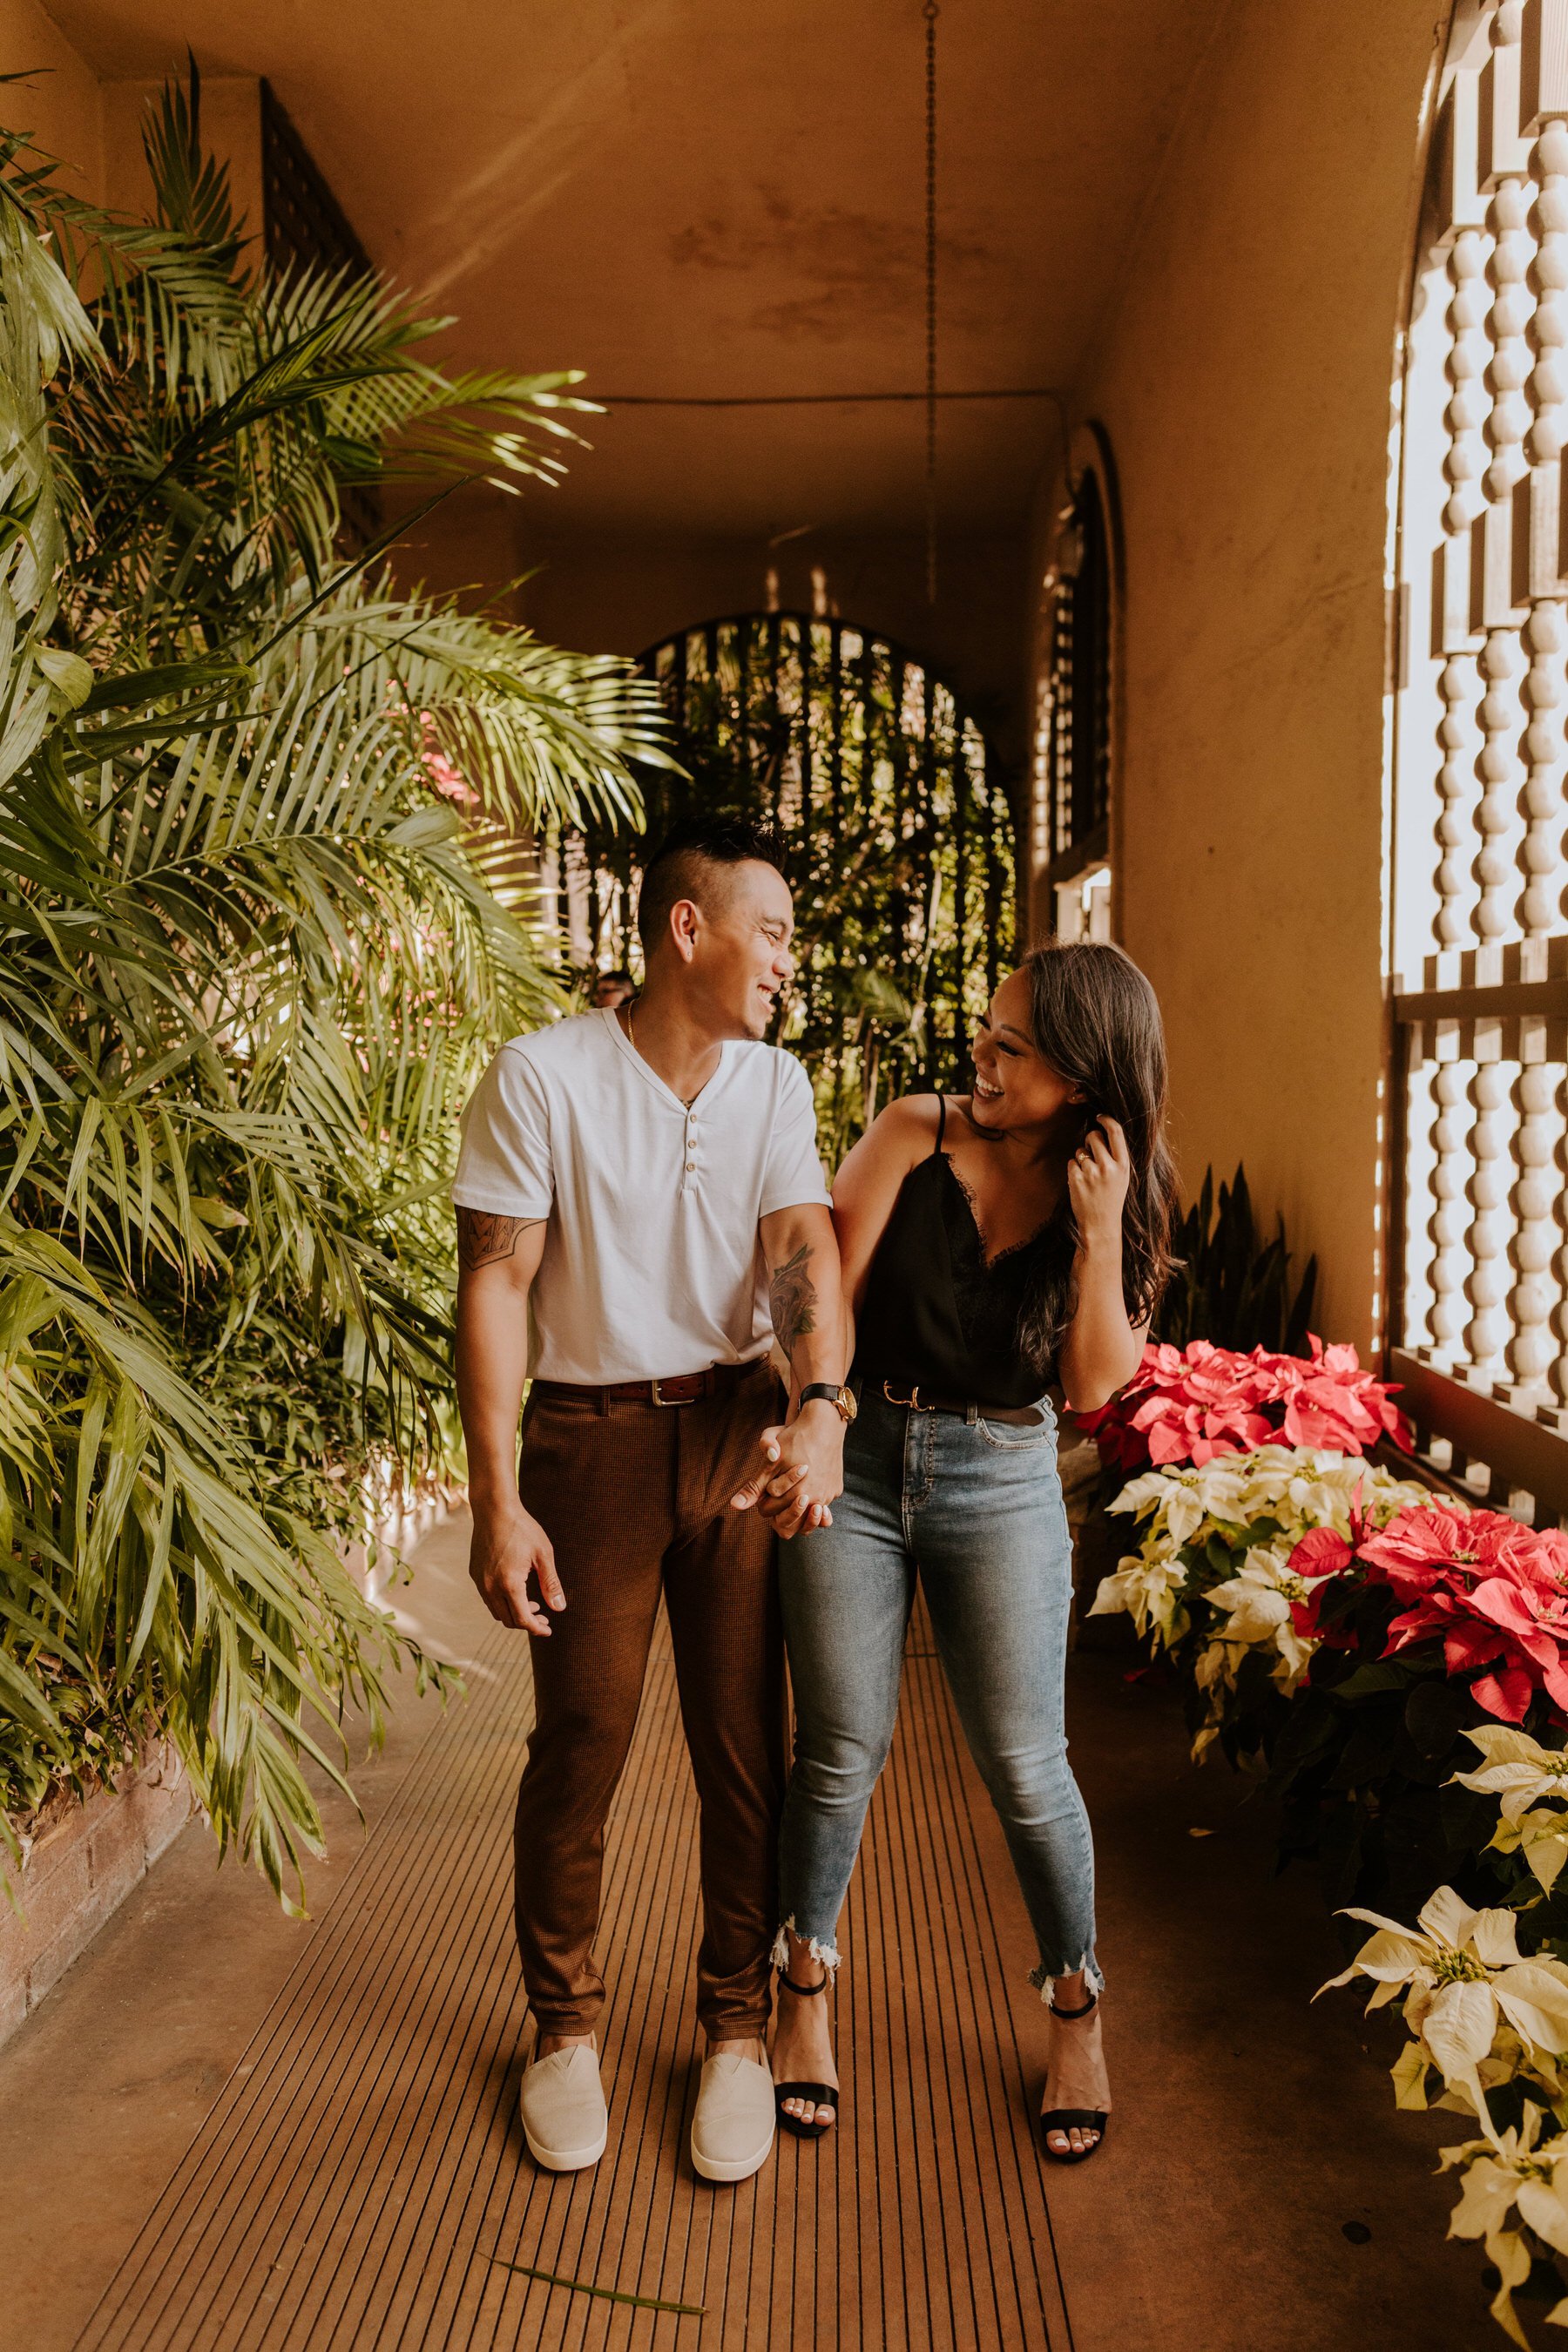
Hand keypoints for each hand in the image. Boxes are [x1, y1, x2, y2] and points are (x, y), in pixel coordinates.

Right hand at [468, 1496, 564, 1633]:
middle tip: (544, 1616)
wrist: (494, 1509)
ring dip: (514, 1613)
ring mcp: (480, 1581)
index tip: (548, 1629)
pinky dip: (502, 1602)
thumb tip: (559, 1608)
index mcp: (509, 1583)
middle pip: (508, 1620)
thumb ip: (551, 1583)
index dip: (537, 1628)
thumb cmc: (522, 1528)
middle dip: (527, 1622)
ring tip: (532, 1603)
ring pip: (496, 1611)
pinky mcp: (474, 1573)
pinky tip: (516, 1590)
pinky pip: (488, 1598)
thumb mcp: (543, 1554)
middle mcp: (490, 1586)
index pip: (522, 1619)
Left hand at [730, 1401, 844, 1537]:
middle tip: (778, 1484)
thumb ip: (754, 1486)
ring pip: (806, 1514)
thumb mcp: (769, 1462)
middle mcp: (814, 1500)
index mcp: (796, 1495)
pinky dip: (813, 1498)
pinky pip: (822, 1503)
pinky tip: (809, 1482)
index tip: (767, 1482)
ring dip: (797, 1506)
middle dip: (778, 1502)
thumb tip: (735, 1506)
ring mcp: (828, 1496)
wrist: (823, 1424)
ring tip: (793, 1489)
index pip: (768, 1511)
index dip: (763, 1497)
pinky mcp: (836, 1489)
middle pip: (786, 1516)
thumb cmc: (793, 1439)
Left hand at [1067, 1115, 1130, 1249]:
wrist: (1101, 1225)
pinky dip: (1074, 1170)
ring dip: (1081, 1158)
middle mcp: (1109, 1167)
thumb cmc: (1111, 1198)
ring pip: (1080, 1150)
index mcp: (1123, 1164)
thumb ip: (1115, 1156)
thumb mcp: (1122, 1176)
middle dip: (1090, 1140)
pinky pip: (1071, 1162)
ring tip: (1089, 1176)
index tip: (1099, 1117)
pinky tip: (1082, 1183)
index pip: (1116, 1132)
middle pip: (1093, 1136)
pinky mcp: (1077, 1179)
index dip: (1106, 1120)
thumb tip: (1103, 1130)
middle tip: (1092, 1154)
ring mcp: (1092, 1173)